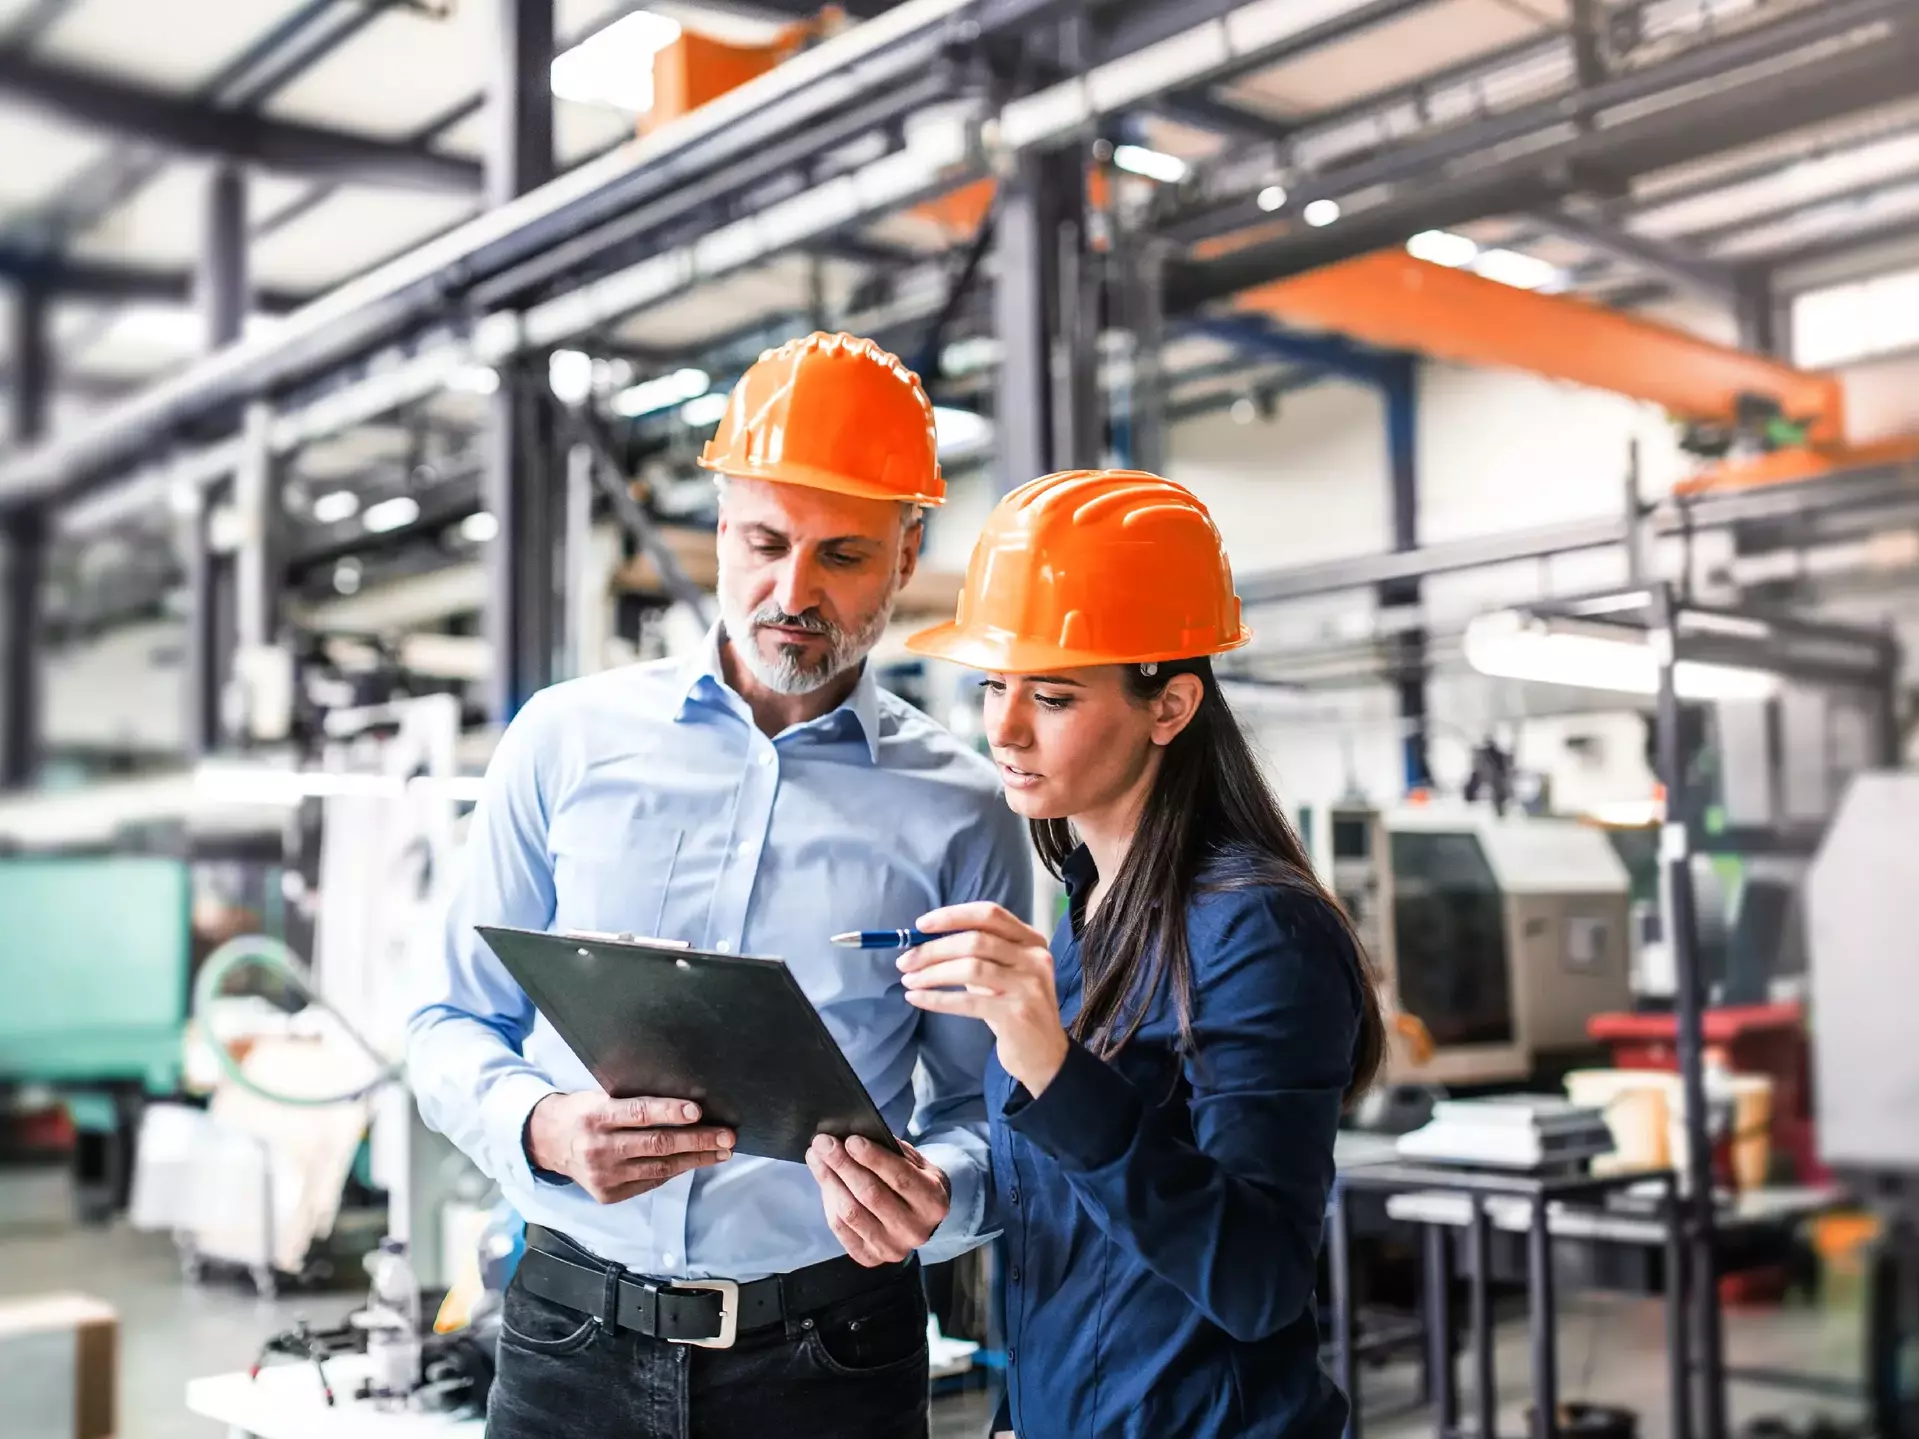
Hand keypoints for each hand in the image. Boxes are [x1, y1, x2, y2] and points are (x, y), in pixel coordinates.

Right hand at [525, 1093, 734, 1203]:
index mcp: (596, 1116)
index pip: (638, 1113)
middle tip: (727, 1136)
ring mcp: (603, 1176)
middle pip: (657, 1144)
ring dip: (695, 1159)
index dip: (669, 1112)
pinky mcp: (608, 1195)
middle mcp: (599, 1148)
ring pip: (659, 1168)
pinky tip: (694, 1161)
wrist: (547, 1142)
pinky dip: (674, 1171)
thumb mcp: (599, 1097)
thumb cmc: (583, 1111)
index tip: (697, 1111)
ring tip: (721, 1150)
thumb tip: (683, 1102)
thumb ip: (631, 1101)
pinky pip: (650, 1181)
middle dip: (698, 1140)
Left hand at [805, 1135, 950, 1266]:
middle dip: (843, 1165)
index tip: (850, 1140)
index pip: (900, 1178)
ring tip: (816, 1157)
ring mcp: (892, 1248)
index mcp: (934, 1202)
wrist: (920, 1217)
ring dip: (829, 1181)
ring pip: (852, 1212)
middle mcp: (915, 1230)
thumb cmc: (914, 1180)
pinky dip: (828, 1201)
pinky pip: (841, 1229)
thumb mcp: (916, 1162)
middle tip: (823, 1143)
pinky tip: (823, 1180)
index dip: (873, 1158)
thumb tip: (853, 1140)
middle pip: (871, 1195)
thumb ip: (892, 1151)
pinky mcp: (870, 1258)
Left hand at [900, 902, 1068, 1095]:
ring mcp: (1028, 985)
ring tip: (908, 981)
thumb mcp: (1004, 972)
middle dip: (933, 949)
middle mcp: (1034, 957)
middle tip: (905, 961)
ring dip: (932, 974)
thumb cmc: (1014, 1007)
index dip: (952, 916)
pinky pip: (967, 1001)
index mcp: (1031, 939)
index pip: (989, 914)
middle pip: (975, 940)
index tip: (920, 926)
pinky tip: (917, 999)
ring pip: (970, 968)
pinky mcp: (1017, 1013)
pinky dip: (937, 999)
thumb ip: (978, 953)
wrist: (1044, 1054)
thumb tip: (926, 942)